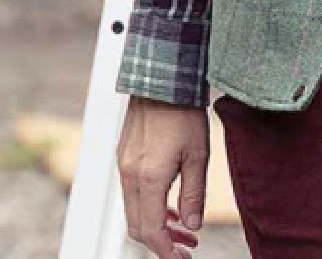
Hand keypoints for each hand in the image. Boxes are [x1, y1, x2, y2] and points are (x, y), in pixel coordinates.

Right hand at [117, 95, 208, 258]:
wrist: (163, 79)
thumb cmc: (183, 112)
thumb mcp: (198, 154)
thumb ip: (194, 193)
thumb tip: (192, 225)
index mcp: (148, 178)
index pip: (151, 230)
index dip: (166, 250)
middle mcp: (129, 175)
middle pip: (138, 225)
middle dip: (162, 242)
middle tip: (186, 247)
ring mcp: (124, 165)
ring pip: (135, 210)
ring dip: (157, 224)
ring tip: (184, 229)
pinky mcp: (124, 156)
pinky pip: (133, 192)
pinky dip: (150, 206)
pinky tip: (170, 206)